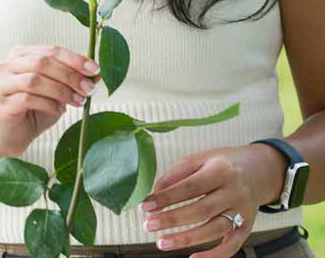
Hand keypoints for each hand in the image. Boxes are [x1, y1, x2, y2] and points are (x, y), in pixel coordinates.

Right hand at [0, 45, 99, 162]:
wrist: (11, 135)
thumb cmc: (34, 110)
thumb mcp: (57, 91)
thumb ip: (71, 79)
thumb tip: (95, 74)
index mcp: (20, 55)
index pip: (50, 50)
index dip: (74, 59)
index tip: (94, 70)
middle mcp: (6, 65)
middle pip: (42, 62)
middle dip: (70, 75)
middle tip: (88, 89)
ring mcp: (1, 84)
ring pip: (35, 80)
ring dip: (61, 91)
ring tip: (77, 101)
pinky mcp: (2, 104)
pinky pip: (28, 99)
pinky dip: (49, 104)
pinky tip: (59, 110)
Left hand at [140, 144, 286, 257]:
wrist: (260, 170)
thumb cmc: (223, 164)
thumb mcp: (200, 159)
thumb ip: (177, 174)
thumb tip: (154, 193)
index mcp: (220, 171)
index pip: (190, 186)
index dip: (167, 197)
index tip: (146, 205)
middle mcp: (234, 192)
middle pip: (201, 210)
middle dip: (172, 219)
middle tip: (148, 225)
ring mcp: (242, 212)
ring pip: (214, 230)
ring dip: (187, 239)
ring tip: (162, 243)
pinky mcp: (247, 227)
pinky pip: (232, 245)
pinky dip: (214, 255)